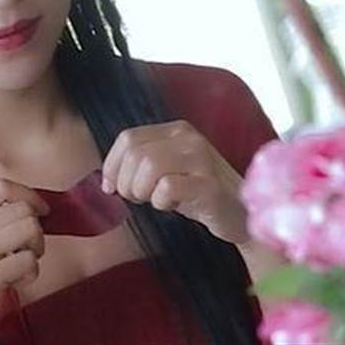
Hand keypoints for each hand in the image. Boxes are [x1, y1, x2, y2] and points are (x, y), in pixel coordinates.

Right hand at [0, 179, 49, 343]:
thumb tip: (31, 205)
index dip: (28, 194)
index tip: (41, 211)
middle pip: (21, 208)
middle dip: (36, 230)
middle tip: (27, 251)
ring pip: (30, 228)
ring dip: (35, 250)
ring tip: (21, 266)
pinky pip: (28, 261)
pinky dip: (30, 274)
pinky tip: (15, 283)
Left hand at [100, 120, 249, 244]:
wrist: (239, 214)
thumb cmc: (197, 193)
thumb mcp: (168, 171)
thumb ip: (140, 165)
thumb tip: (105, 180)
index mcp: (176, 130)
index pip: (128, 137)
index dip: (112, 164)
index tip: (111, 188)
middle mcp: (189, 138)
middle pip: (135, 154)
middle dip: (127, 183)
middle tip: (138, 199)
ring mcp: (202, 159)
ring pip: (149, 167)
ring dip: (143, 192)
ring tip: (155, 201)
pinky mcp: (209, 185)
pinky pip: (168, 189)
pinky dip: (162, 203)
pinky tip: (174, 207)